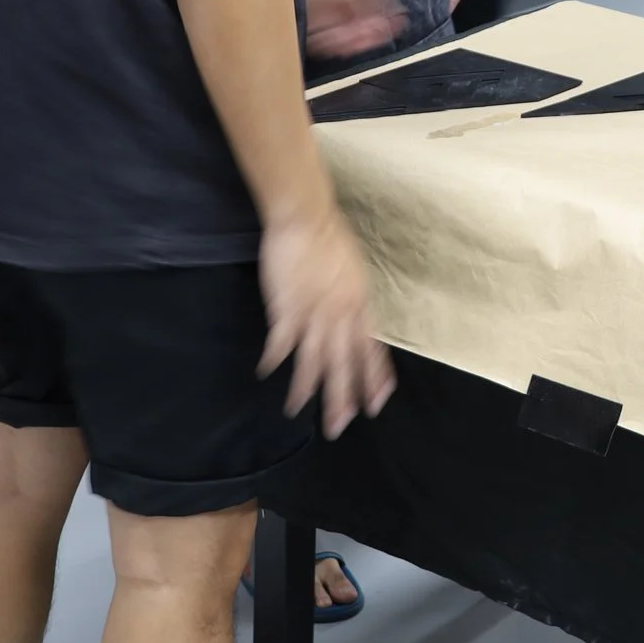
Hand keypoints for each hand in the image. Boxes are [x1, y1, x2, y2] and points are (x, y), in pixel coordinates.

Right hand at [256, 206, 395, 436]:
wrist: (306, 217)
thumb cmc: (330, 236)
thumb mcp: (354, 270)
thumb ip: (353, 297)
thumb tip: (355, 314)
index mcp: (359, 305)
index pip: (371, 350)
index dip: (374, 378)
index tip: (378, 402)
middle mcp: (340, 315)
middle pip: (343, 365)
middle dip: (341, 398)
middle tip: (339, 425)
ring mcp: (313, 313)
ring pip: (312, 361)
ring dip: (304, 389)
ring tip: (296, 409)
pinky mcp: (286, 307)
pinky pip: (281, 341)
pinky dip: (273, 359)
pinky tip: (266, 371)